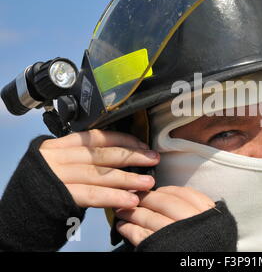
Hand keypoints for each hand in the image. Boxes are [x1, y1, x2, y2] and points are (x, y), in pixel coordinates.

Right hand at [39, 129, 158, 208]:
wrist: (20, 213)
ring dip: (128, 179)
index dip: (123, 140)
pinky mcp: (58, 196)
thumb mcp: (63, 165)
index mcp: (60, 145)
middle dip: (132, 157)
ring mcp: (56, 175)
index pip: (97, 137)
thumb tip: (123, 159)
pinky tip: (129, 200)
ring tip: (147, 183)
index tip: (143, 146)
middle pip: (102, 154)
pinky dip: (113, 197)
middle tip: (153, 160)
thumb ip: (86, 160)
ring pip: (100, 174)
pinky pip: (91, 194)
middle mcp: (57, 157)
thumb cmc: (46, 188)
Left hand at [115, 186, 214, 245]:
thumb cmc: (208, 248)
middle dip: (146, 197)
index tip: (157, 190)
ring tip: (122, 210)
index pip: (185, 194)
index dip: (167, 190)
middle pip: (165, 202)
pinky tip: (123, 226)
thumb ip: (198, 211)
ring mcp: (176, 235)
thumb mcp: (213, 226)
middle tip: (133, 195)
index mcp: (208, 214)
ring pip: (150, 217)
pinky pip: (141, 235)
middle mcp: (192, 222)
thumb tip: (172, 198)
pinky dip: (129, 229)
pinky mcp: (160, 249)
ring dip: (132, 212)